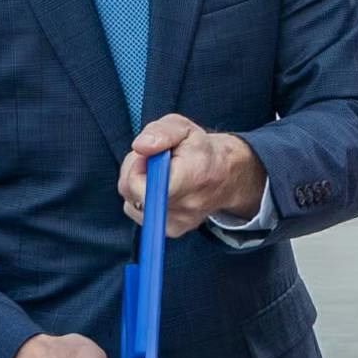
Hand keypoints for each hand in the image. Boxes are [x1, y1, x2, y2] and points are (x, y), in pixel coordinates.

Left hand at [123, 118, 263, 232]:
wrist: (226, 176)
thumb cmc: (201, 150)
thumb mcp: (183, 128)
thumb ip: (161, 132)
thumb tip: (140, 146)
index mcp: (192, 175)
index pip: (145, 186)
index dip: (136, 167)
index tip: (146, 155)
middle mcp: (187, 204)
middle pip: (131, 192)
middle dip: (133, 171)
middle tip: (152, 160)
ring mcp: (179, 221)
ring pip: (131, 202)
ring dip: (136, 185)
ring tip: (158, 174)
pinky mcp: (172, 230)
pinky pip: (137, 212)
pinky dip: (140, 199)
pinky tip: (158, 188)